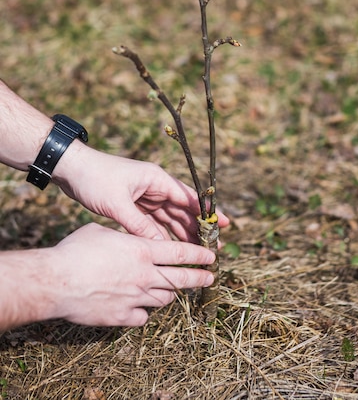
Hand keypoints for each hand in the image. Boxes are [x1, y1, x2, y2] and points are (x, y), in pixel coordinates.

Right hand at [49, 223, 215, 326]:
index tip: (212, 255)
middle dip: (199, 278)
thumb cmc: (76, 250)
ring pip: (164, 299)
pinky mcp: (122, 316)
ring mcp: (135, 298)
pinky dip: (144, 311)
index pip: (181, 252)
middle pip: (181, 278)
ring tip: (172, 291)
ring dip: (170, 294)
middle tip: (210, 277)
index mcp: (142, 251)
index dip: (199, 254)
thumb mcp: (103, 231)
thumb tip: (129, 238)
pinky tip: (140, 307)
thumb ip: (123, 236)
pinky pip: (143, 316)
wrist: (56, 281)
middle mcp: (143, 275)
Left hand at [55, 143, 228, 242]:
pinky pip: (154, 221)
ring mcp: (145, 195)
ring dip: (183, 232)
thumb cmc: (95, 179)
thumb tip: (161, 247)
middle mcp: (155, 186)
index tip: (224, 224)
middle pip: (182, 209)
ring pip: (170, 217)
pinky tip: (173, 247)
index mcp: (156, 179)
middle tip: (215, 245)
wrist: (71, 169)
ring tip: (199, 250)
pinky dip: (163, 233)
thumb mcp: (117, 204)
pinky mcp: (134, 204)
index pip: (188, 197)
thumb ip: (140, 226)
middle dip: (199, 226)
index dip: (207, 212)